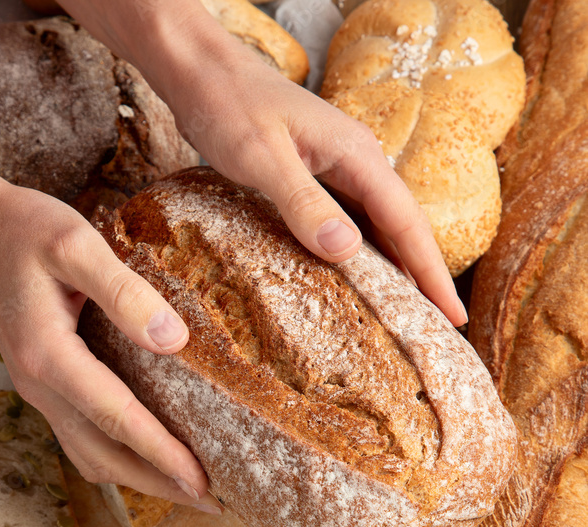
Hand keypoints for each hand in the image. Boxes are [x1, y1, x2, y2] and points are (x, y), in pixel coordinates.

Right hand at [0, 122, 218, 510]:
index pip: (116, 419)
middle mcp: (41, 387)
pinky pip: (83, 441)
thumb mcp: (74, 243)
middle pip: (105, 456)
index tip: (203, 482)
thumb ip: (123, 290)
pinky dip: (119, 460)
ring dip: (141, 480)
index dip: (162, 454)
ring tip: (190, 491)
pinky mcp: (46, 389)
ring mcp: (40, 393)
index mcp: (49, 357)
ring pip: (92, 457)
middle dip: (160, 485)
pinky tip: (150, 460)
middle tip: (214, 502)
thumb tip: (175, 341)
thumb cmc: (24, 231)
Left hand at [61, 0, 467, 327]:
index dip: (431, 273)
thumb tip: (348, 250)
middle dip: (425, 278)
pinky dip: (366, 255)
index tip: (452, 317)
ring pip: (381, 227)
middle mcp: (358, 161)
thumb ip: (302, 202)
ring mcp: (339, 168)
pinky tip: (362, 280)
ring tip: (411, 316)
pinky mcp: (317, 175)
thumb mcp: (261, 158)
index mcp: (356, 156)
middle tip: (441, 331)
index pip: (407, 223)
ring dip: (398, 269)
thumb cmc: (227, 104)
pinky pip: (354, 222)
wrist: (200, 69)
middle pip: (404, 228)